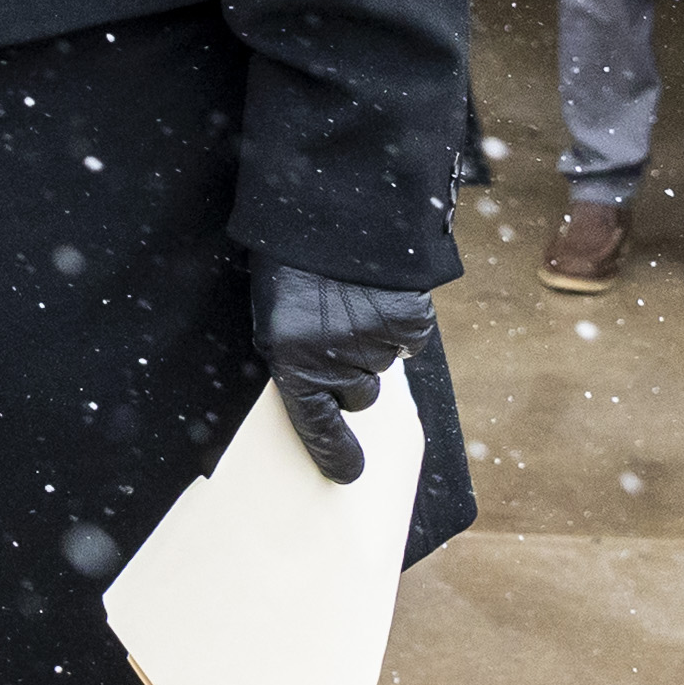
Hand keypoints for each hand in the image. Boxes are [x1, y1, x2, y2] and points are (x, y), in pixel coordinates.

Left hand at [256, 264, 438, 482]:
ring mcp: (374, 345)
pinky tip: (378, 294)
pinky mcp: (408, 324)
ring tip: (353, 302)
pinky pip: (409, 340)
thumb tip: (329, 397)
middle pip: (357, 395)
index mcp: (291, 363)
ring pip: (382, 366)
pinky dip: (399, 323)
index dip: (334, 453)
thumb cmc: (291, 263)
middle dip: (351, 373)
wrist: (326, 210)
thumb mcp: (274, 314)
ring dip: (372, 343)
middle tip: (337, 332)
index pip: (315, 426)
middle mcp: (334, 363)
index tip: (349, 474)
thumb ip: (297, 357)